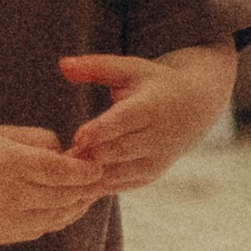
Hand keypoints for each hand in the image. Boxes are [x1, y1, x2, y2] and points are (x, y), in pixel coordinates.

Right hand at [0, 124, 106, 245]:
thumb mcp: (8, 134)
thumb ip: (45, 145)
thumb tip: (76, 160)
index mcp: (7, 164)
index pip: (58, 172)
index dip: (84, 172)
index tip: (99, 167)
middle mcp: (4, 196)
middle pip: (61, 197)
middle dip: (85, 189)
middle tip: (101, 180)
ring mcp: (0, 221)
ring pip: (54, 218)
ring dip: (75, 206)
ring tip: (88, 194)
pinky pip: (39, 229)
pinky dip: (56, 218)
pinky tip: (65, 207)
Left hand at [62, 45, 235, 190]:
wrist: (196, 106)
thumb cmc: (153, 83)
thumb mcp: (129, 69)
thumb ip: (95, 67)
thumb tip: (62, 64)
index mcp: (151, 106)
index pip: (123, 123)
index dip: (98, 132)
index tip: (76, 137)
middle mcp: (157, 137)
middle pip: (115, 152)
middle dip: (85, 157)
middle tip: (54, 160)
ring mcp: (156, 160)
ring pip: (115, 174)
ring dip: (87, 175)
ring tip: (59, 171)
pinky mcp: (150, 176)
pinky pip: (118, 186)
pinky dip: (95, 185)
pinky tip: (75, 180)